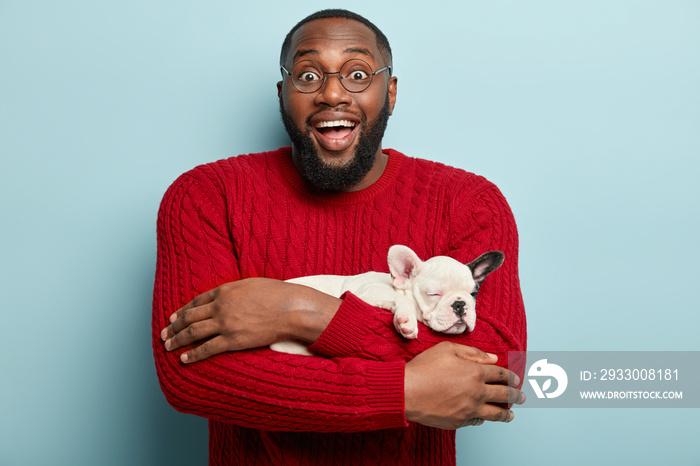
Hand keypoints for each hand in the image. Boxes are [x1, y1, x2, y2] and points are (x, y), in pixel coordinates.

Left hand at [160, 278, 340, 362]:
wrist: (291, 309)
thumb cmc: (277, 294)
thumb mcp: (251, 284)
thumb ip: (235, 290)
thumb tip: (228, 296)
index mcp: (224, 291)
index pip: (196, 301)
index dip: (183, 310)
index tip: (174, 317)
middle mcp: (220, 307)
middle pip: (190, 317)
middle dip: (174, 327)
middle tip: (165, 333)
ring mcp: (225, 324)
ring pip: (193, 333)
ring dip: (177, 340)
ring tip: (168, 346)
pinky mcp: (232, 340)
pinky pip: (207, 349)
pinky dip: (193, 354)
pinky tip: (184, 359)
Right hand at [404, 341, 524, 428]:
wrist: (406, 392)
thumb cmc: (424, 368)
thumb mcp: (447, 349)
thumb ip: (472, 353)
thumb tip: (492, 358)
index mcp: (476, 372)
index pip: (501, 374)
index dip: (511, 376)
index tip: (517, 379)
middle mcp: (477, 392)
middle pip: (504, 394)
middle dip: (516, 395)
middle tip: (522, 397)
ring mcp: (469, 409)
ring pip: (495, 413)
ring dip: (506, 413)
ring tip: (511, 414)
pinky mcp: (460, 421)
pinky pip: (478, 421)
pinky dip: (484, 419)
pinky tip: (485, 418)